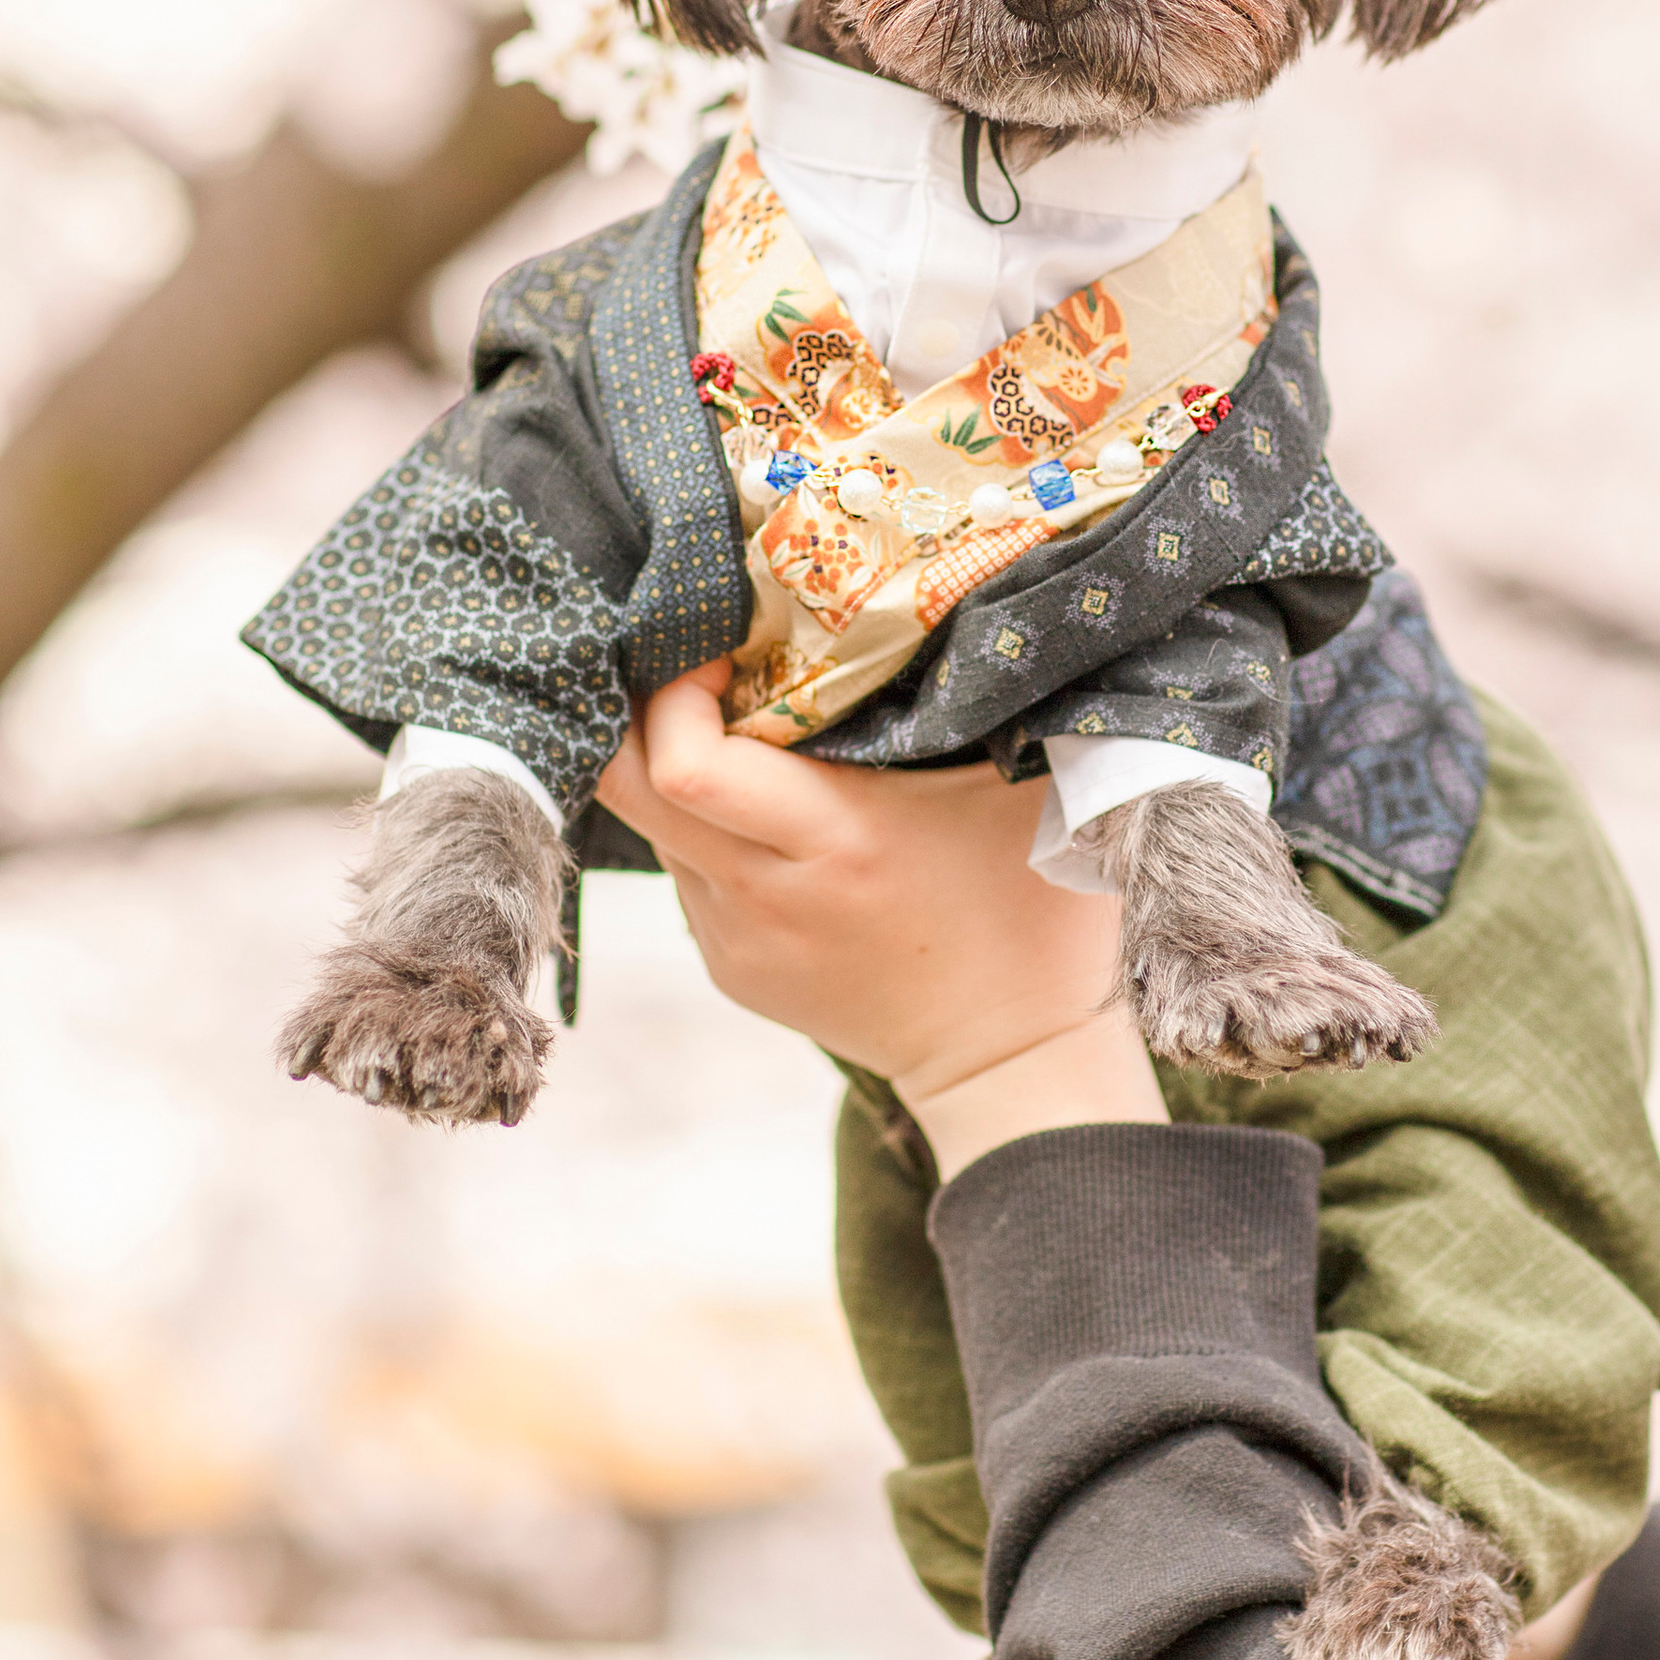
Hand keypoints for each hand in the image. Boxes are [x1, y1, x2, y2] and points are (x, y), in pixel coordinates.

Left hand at [600, 668, 1166, 1176]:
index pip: (686, 764)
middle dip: (641, 709)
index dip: (676, 691)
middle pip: (626, 785)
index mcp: (835, 844)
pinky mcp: (728, 965)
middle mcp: (764, 895)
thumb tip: (941, 598)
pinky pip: (686, 870)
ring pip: (652, 823)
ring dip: (677, 764)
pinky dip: (707, 823)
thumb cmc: (1032, 917)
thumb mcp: (1023, 791)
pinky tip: (771, 810)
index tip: (725, 649)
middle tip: (701, 667)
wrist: (1010, 1061)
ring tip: (743, 727)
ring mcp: (735, 938)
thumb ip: (977, 698)